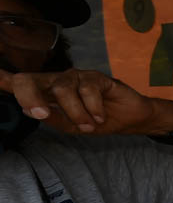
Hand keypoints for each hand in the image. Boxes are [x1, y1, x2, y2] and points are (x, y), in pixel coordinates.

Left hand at [0, 68, 160, 135]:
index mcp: (45, 93)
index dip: (2, 80)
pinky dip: (93, 109)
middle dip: (29, 96)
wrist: (130, 119)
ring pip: (62, 89)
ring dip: (76, 113)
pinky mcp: (97, 76)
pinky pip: (88, 90)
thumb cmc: (95, 121)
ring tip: (88, 126)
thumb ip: (51, 118)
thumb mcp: (69, 126)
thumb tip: (33, 111)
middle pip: (29, 80)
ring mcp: (76, 77)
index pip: (18, 83)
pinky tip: (100, 117)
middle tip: (42, 114)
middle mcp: (56, 81)